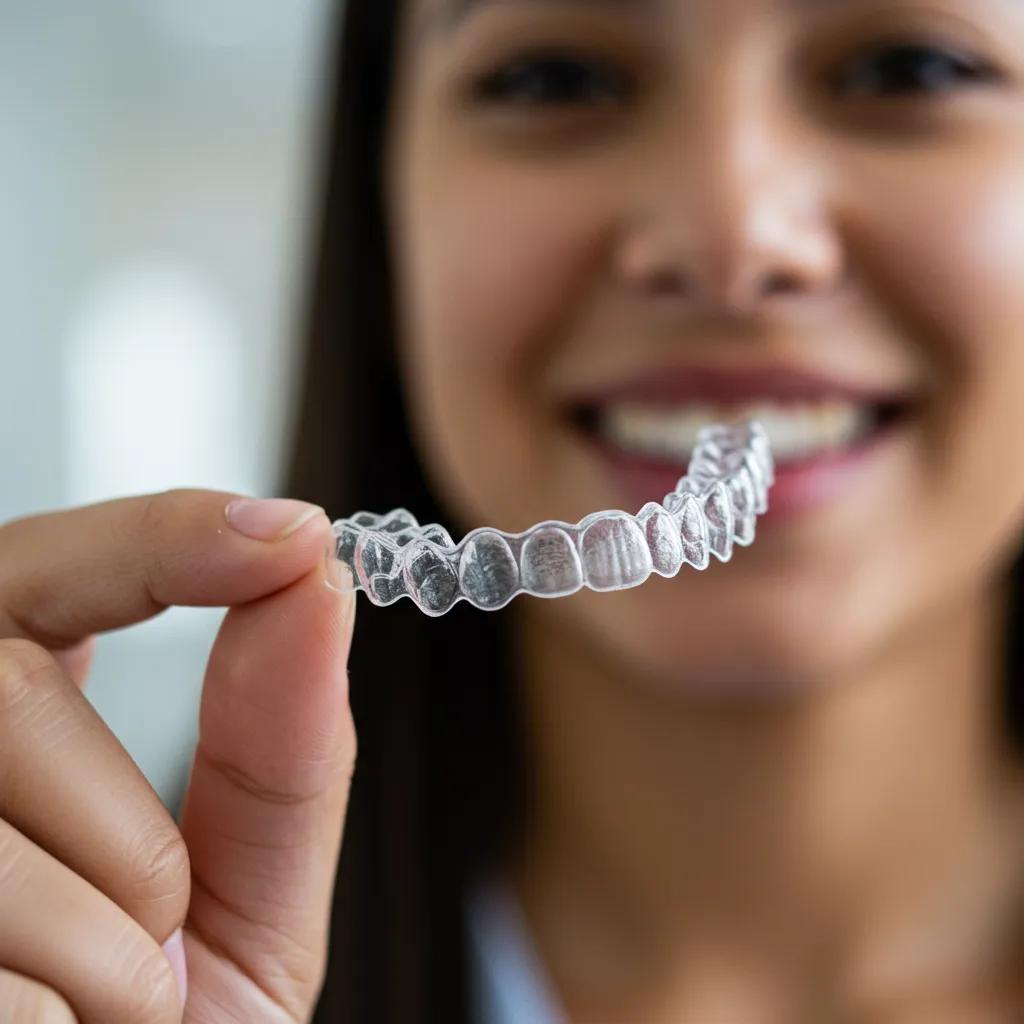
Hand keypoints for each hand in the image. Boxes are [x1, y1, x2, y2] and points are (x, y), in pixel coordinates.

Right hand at [0, 489, 356, 1022]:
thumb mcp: (240, 895)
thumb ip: (277, 748)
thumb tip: (315, 583)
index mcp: (0, 716)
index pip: (58, 563)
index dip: (165, 536)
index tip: (291, 537)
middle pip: (9, 689)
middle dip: (127, 833)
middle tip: (152, 946)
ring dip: (104, 956)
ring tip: (94, 1016)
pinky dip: (61, 1021)